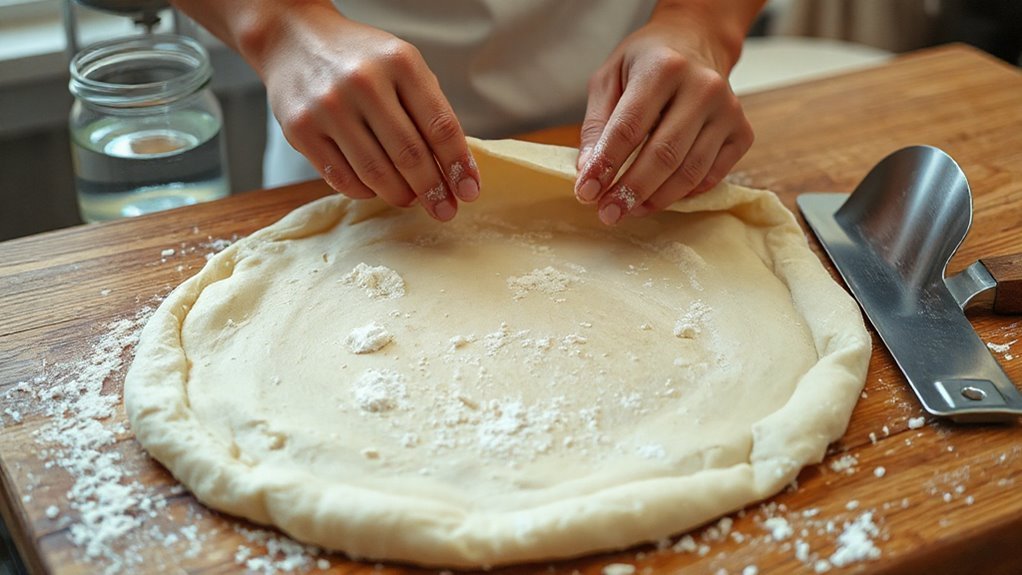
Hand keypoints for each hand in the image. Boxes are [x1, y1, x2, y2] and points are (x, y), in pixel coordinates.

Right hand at [256, 4, 479, 220]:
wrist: (294, 41)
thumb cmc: (360, 59)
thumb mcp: (402, 66)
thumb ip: (427, 108)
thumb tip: (453, 167)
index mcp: (400, 63)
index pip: (440, 126)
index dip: (458, 165)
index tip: (469, 191)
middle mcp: (364, 83)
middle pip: (410, 155)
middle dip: (433, 190)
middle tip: (445, 210)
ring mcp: (328, 107)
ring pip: (376, 173)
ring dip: (401, 195)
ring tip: (411, 200)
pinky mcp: (300, 129)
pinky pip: (342, 178)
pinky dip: (365, 191)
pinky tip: (376, 189)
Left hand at [575, 4, 754, 224]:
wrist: (696, 43)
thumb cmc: (646, 63)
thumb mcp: (609, 79)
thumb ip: (597, 125)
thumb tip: (589, 173)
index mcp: (664, 67)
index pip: (630, 127)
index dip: (606, 164)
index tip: (586, 192)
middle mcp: (703, 87)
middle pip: (664, 154)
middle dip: (631, 191)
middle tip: (608, 213)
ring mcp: (728, 111)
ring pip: (690, 172)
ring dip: (656, 199)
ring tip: (629, 209)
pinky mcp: (742, 132)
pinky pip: (711, 176)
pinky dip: (683, 194)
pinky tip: (659, 196)